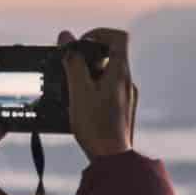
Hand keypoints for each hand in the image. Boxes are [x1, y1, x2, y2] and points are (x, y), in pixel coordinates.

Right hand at [59, 28, 137, 159]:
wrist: (112, 160)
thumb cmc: (96, 126)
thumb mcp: (78, 91)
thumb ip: (73, 62)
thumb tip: (67, 37)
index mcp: (121, 72)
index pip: (118, 37)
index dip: (98, 34)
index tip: (80, 45)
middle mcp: (128, 82)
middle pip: (111, 55)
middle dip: (87, 58)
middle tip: (69, 71)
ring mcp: (128, 97)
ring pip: (108, 75)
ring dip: (89, 76)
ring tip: (72, 92)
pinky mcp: (123, 111)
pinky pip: (108, 91)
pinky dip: (94, 91)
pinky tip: (81, 107)